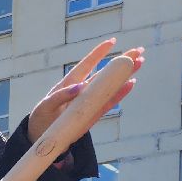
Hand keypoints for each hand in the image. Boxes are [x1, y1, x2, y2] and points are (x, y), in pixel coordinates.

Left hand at [28, 40, 142, 144]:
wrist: (42, 139)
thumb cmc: (41, 119)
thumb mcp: (45, 106)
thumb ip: (60, 96)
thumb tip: (80, 87)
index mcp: (69, 83)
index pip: (86, 64)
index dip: (98, 53)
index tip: (112, 41)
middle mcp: (82, 90)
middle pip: (104, 73)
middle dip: (120, 61)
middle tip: (139, 51)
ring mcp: (89, 101)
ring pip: (110, 85)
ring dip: (124, 75)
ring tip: (140, 63)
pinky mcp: (93, 114)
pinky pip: (108, 102)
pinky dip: (119, 94)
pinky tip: (130, 83)